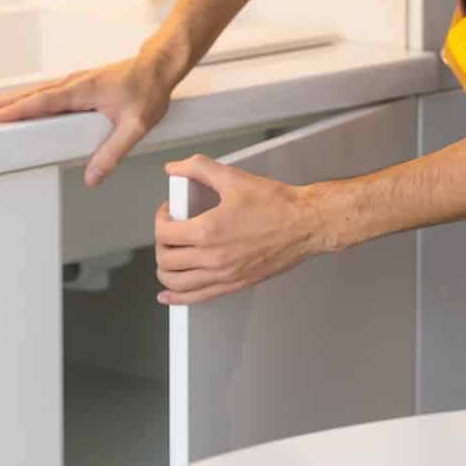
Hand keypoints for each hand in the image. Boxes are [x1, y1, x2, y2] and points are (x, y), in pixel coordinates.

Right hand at [0, 52, 176, 186]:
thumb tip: (92, 177)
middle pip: (28, 95)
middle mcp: (73, 83)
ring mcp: (73, 83)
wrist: (158, 66)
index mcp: (82, 90)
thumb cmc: (149, 90)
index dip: (17, 111)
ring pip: (33, 93)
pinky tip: (16, 107)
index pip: (42, 102)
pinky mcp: (76, 86)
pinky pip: (43, 93)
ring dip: (7, 101)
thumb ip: (113, 152)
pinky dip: (24, 99)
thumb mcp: (136, 125)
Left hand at [152, 156, 329, 304]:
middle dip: (161, 242)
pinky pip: (197, 298)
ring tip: (168, 257)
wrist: (305, 224)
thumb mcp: (234, 178)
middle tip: (170, 231)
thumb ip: (199, 168)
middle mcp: (212, 258)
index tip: (169, 212)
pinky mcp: (234, 285)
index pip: (164, 233)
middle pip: (166, 259)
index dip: (160, 218)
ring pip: (176, 283)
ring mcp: (223, 275)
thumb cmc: (277, 205)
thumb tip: (175, 167)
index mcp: (208, 230)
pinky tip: (169, 295)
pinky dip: (178, 298)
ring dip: (164, 270)